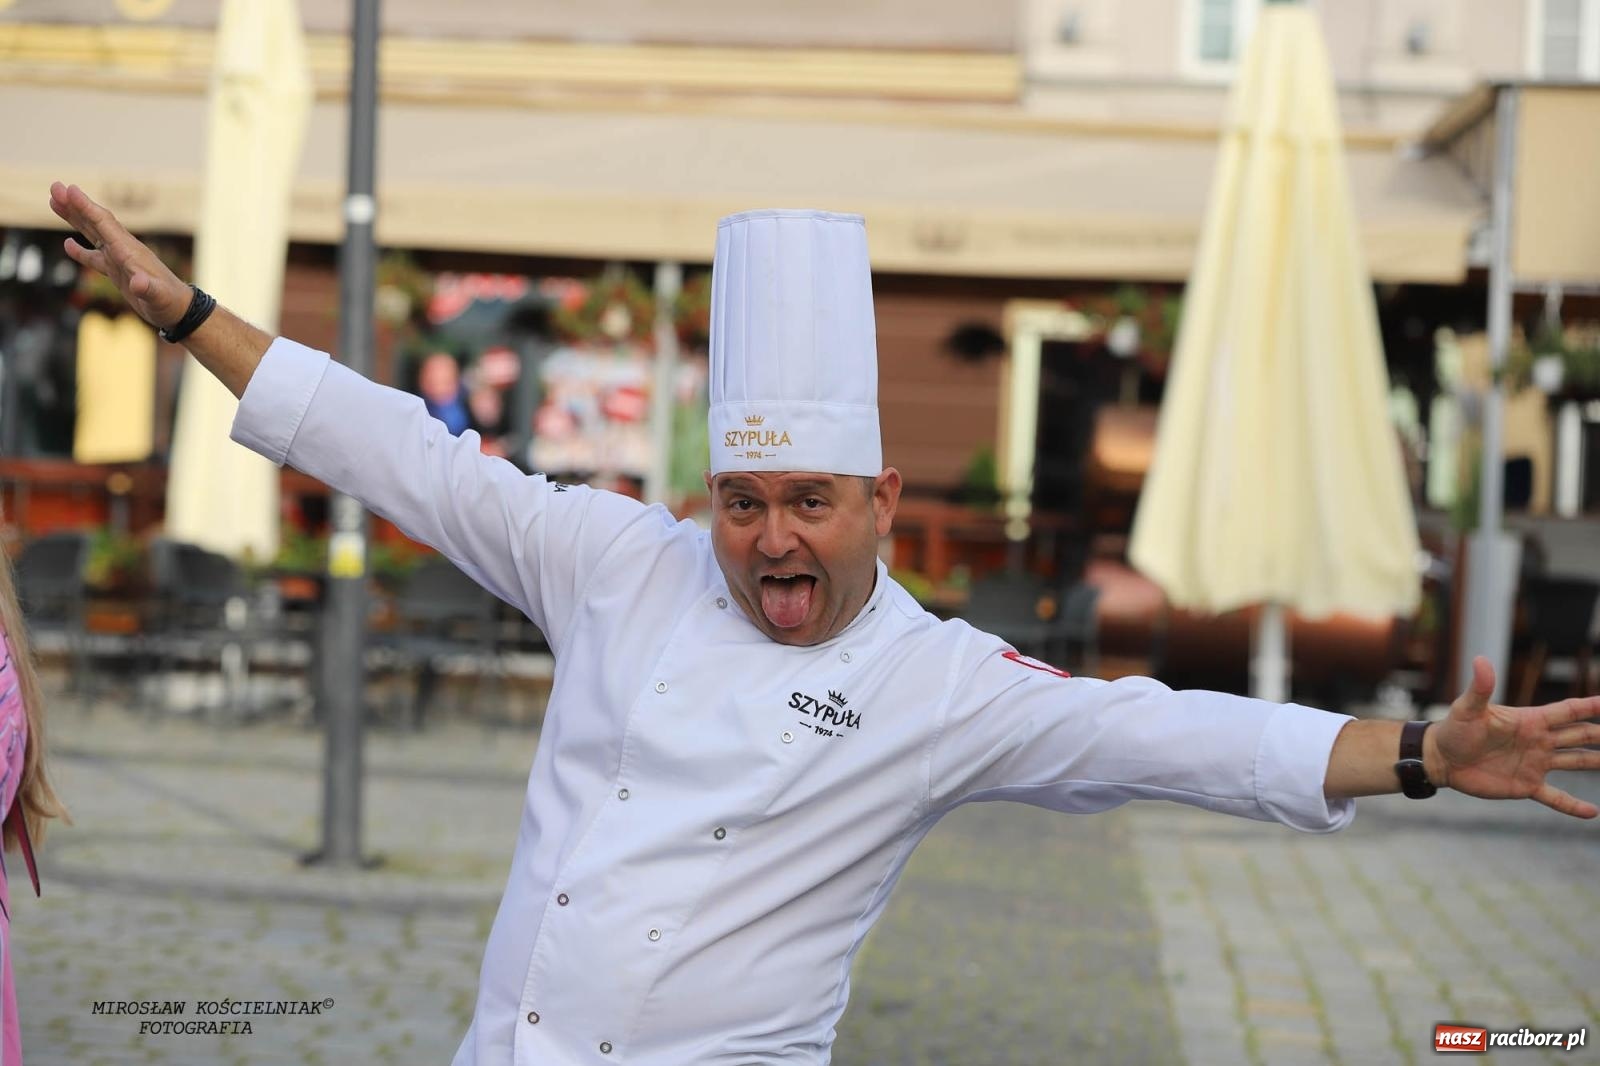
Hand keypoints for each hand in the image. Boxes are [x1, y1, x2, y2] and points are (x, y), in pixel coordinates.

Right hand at [48, 182, 191, 329]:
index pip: (104, 223)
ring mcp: (120, 260)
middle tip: (55, 186)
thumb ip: (148, 289)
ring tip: (55, 202)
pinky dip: (80, 250)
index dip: (86, 206)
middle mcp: (123, 250)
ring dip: (74, 218)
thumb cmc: (169, 303)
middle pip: (95, 222)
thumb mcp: (159, 297)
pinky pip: (95, 257)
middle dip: (75, 205)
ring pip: (93, 233)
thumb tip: (138, 283)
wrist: (179, 311)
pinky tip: (67, 244)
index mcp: (129, 251)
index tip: (70, 189)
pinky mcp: (118, 272)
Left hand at [1428, 656, 1599, 817]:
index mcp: (1531, 721)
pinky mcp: (1526, 785)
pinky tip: (1591, 813)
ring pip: (1577, 762)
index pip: (1569, 711)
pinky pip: (1555, 797)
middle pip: (1581, 735)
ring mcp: (1535, 763)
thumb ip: (1480, 688)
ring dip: (1597, 762)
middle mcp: (1539, 741)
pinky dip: (1573, 806)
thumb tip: (1481, 660)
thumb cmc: (1454, 730)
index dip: (1592, 706)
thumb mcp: (1467, 709)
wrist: (1441, 759)